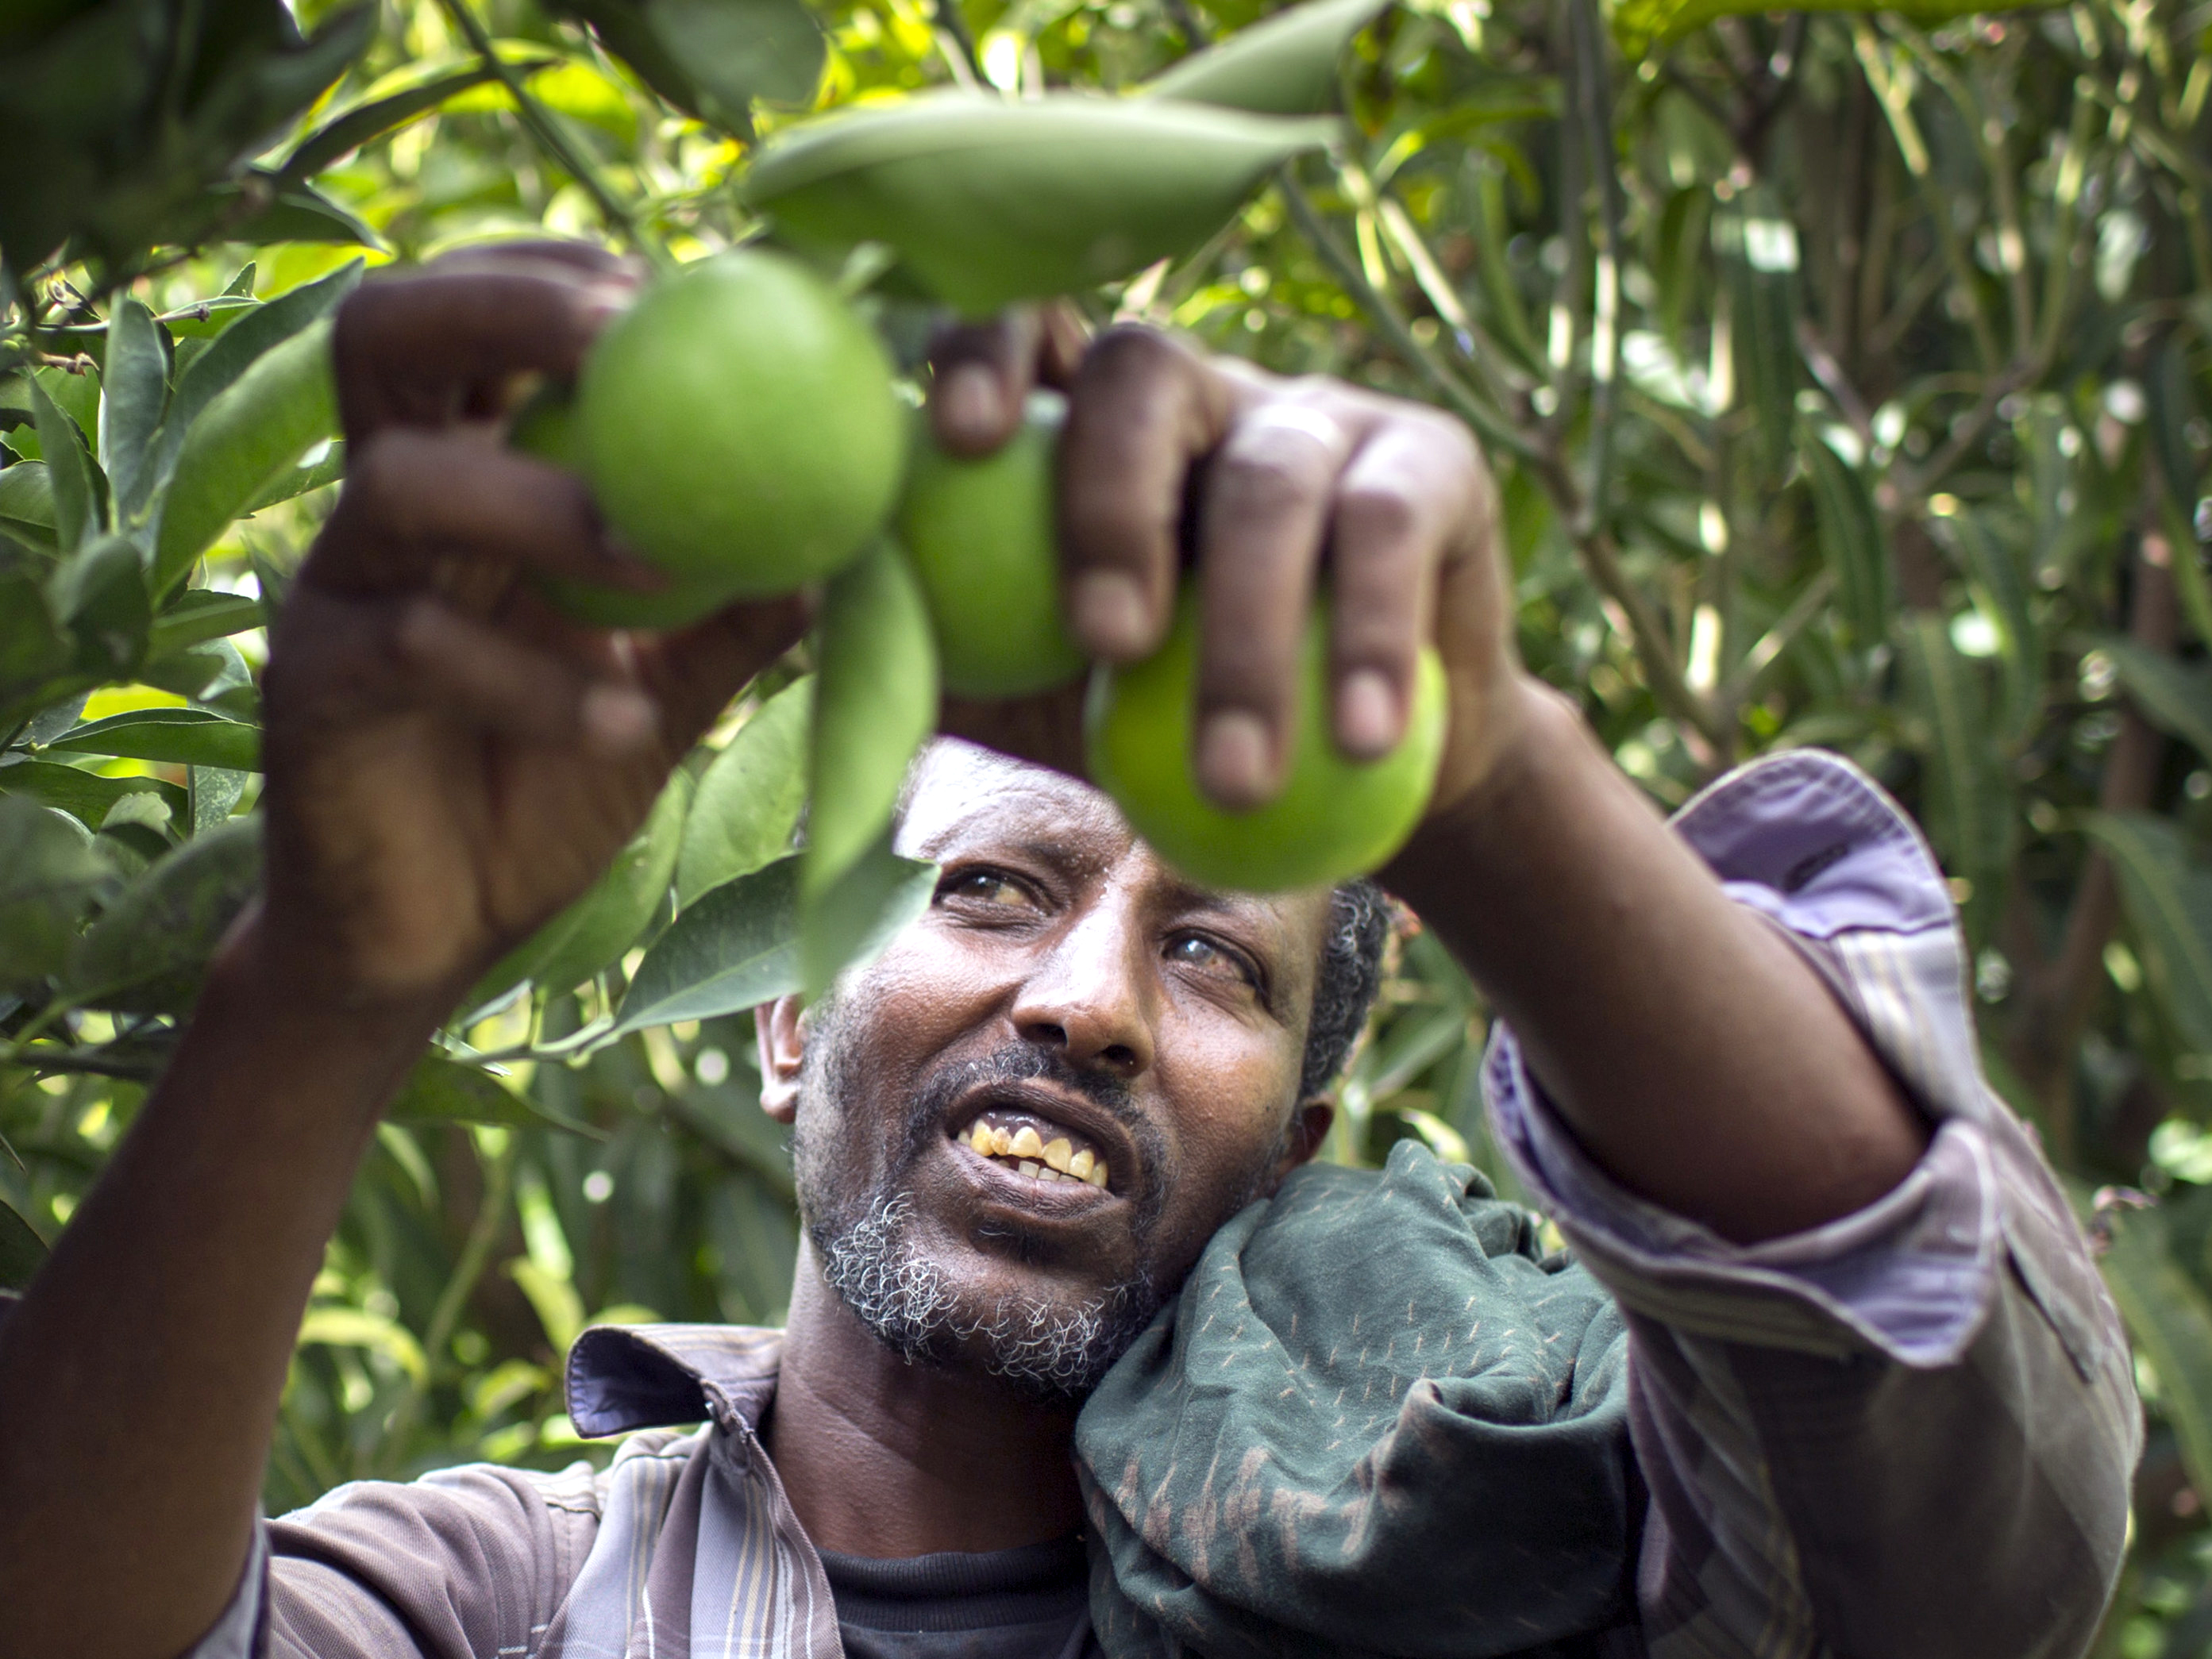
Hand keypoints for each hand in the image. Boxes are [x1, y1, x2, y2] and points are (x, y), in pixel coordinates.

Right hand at [260, 246, 803, 1018]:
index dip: (555, 275)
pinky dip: (533, 683)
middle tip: (626, 330)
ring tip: (658, 561)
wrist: (423, 943)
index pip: (476, 317)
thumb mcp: (660, 693)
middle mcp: (378, 507)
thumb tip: (857, 529)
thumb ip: (734, 609)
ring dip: (540, 503)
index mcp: (458, 475)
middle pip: (386, 331)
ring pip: (400, 482)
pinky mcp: (313, 687)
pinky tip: (623, 729)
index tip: (669, 286)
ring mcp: (333, 590)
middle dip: (503, 304)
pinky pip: (418, 648)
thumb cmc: (532, 796)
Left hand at [923, 314, 1534, 830]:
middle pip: (1141, 367)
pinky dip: (1361, 644)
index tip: (958, 440)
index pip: (1020, 329)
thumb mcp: (1023, 692)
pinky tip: (1351, 740)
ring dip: (1242, 637)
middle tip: (1103, 643)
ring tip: (1232, 776)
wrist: (1349, 773)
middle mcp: (1193, 385)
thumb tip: (782, 621)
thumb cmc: (1149, 725)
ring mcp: (1315, 413)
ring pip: (1266, 477)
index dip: (983, 352)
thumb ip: (923, 646)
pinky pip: (1383, 534)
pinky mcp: (1428, 464)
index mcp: (1075, 417)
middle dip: (1111, 497)